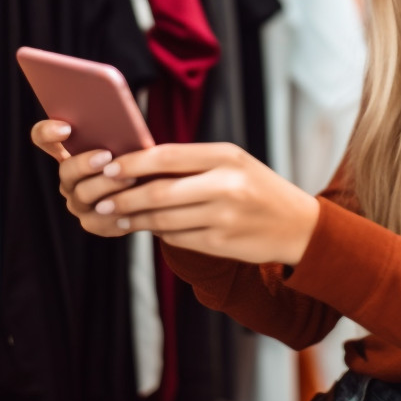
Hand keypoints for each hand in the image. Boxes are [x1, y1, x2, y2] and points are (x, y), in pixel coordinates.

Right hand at [30, 119, 138, 237]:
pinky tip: (131, 209)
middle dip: (85, 163)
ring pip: (83, 195)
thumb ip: (113, 129)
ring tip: (131, 178)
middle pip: (66, 170)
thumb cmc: (137, 156)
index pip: (43, 138)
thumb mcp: (124, 139)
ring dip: (107, 186)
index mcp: (68, 152)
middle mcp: (68, 179)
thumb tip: (117, 121)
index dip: (47, 132)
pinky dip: (116, 214)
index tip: (67, 128)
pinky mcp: (94, 223)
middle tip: (107, 155)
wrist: (151, 188)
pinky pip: (99, 222)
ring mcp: (78, 202)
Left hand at [92, 142, 320, 265]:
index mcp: (226, 157)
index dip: (132, 163)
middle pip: (159, 192)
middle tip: (100, 200)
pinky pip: (178, 238)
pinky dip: (159, 233)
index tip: (108, 168)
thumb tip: (140, 164)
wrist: (300, 226)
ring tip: (117, 216)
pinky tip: (150, 228)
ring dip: (135, 219)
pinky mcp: (222, 244)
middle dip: (124, 197)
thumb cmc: (258, 188)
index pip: (167, 156)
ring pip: (164, 219)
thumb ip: (193, 162)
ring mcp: (224, 217)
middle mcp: (226, 186)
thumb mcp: (233, 163)